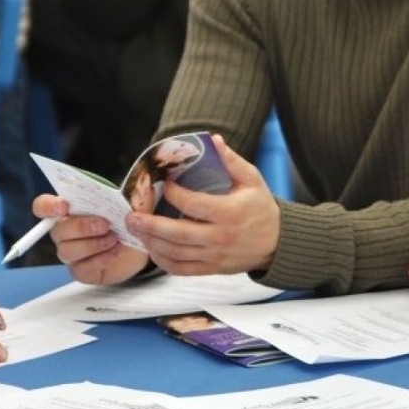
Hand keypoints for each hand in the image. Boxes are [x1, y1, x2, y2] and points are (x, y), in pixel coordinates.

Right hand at [33, 194, 147, 286]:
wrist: (141, 244)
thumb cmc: (128, 218)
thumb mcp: (132, 201)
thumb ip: (131, 191)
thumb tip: (140, 181)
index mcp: (68, 209)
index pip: (43, 206)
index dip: (48, 206)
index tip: (64, 206)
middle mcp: (64, 232)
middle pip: (57, 231)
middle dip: (81, 226)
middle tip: (105, 224)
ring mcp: (71, 252)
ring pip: (67, 251)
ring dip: (92, 244)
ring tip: (114, 238)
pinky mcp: (81, 271)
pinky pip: (81, 268)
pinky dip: (100, 259)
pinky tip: (115, 251)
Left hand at [125, 136, 280, 275]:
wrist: (277, 243)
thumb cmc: (261, 208)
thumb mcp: (252, 180)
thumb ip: (231, 161)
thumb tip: (212, 139)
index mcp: (230, 213)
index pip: (194, 204)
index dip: (175, 194)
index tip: (165, 184)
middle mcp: (221, 237)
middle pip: (179, 234)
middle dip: (151, 226)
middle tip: (131, 216)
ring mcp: (215, 256)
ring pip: (176, 253)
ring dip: (152, 242)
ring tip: (135, 230)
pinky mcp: (212, 269)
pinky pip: (182, 269)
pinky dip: (164, 261)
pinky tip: (152, 249)